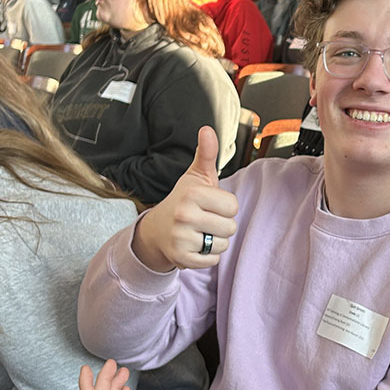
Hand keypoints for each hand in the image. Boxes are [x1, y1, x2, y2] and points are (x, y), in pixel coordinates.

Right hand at [131, 126, 238, 272]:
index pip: (233, 206)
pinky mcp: (181, 258)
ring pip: (223, 245)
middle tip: (204, 220)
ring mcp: (181, 238)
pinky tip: (194, 246)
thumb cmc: (184, 200)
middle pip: (231, 227)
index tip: (210, 205)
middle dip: (221, 225)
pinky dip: (207, 256)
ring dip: (214, 241)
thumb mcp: (195, 176)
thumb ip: (206, 154)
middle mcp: (185, 215)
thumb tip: (207, 129)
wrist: (156, 229)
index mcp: (193, 193)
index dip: (225, 207)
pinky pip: (213, 260)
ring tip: (199, 233)